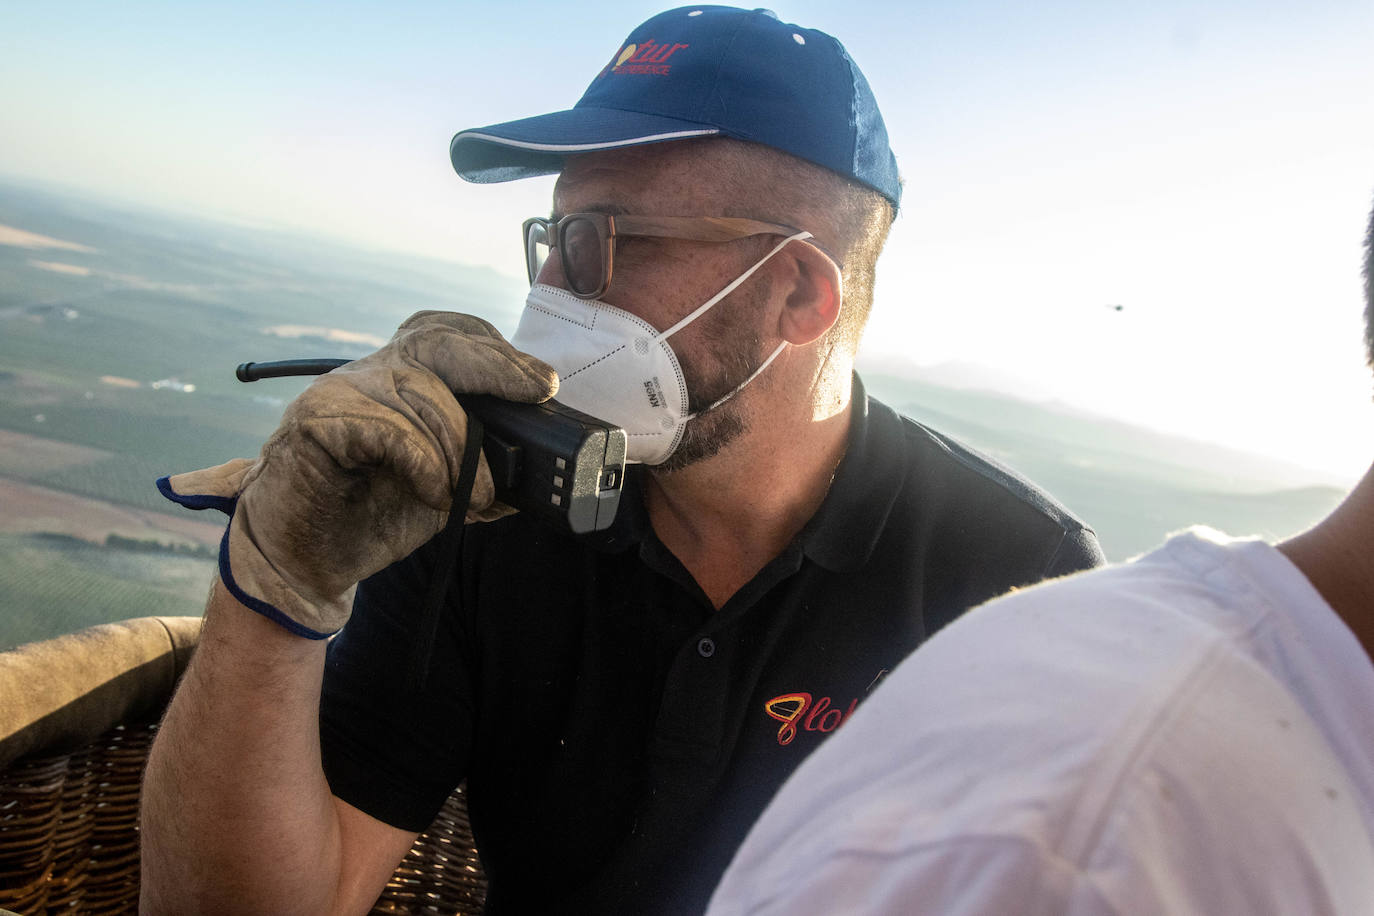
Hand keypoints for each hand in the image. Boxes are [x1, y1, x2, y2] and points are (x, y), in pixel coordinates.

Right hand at [159, 311, 557, 637]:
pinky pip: (387, 427)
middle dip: (495, 365)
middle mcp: (370, 373)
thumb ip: (483, 470)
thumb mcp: (445, 491)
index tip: (542, 382)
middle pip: (436, 341)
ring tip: (476, 495)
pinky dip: (424, 462)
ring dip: (462, 447)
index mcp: (402, 378)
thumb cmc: (371, 517)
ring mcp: (339, 392)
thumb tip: (536, 474)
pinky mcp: (315, 422)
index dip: (497, 350)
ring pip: (419, 391)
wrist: (306, 562)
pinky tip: (433, 492)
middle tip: (536, 392)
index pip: (449, 334)